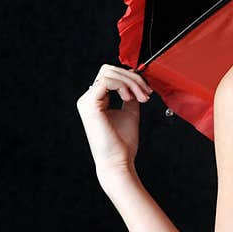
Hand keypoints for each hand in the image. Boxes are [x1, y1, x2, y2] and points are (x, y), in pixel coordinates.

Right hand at [76, 64, 153, 188]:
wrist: (118, 161)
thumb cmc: (123, 143)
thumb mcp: (130, 112)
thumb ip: (130, 95)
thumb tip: (136, 81)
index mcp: (96, 101)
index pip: (110, 75)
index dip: (130, 78)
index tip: (146, 91)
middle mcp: (88, 99)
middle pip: (108, 70)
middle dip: (132, 77)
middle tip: (146, 92)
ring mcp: (86, 101)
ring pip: (109, 73)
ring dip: (131, 82)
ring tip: (142, 97)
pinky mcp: (89, 105)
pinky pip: (107, 81)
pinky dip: (123, 86)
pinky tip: (130, 98)